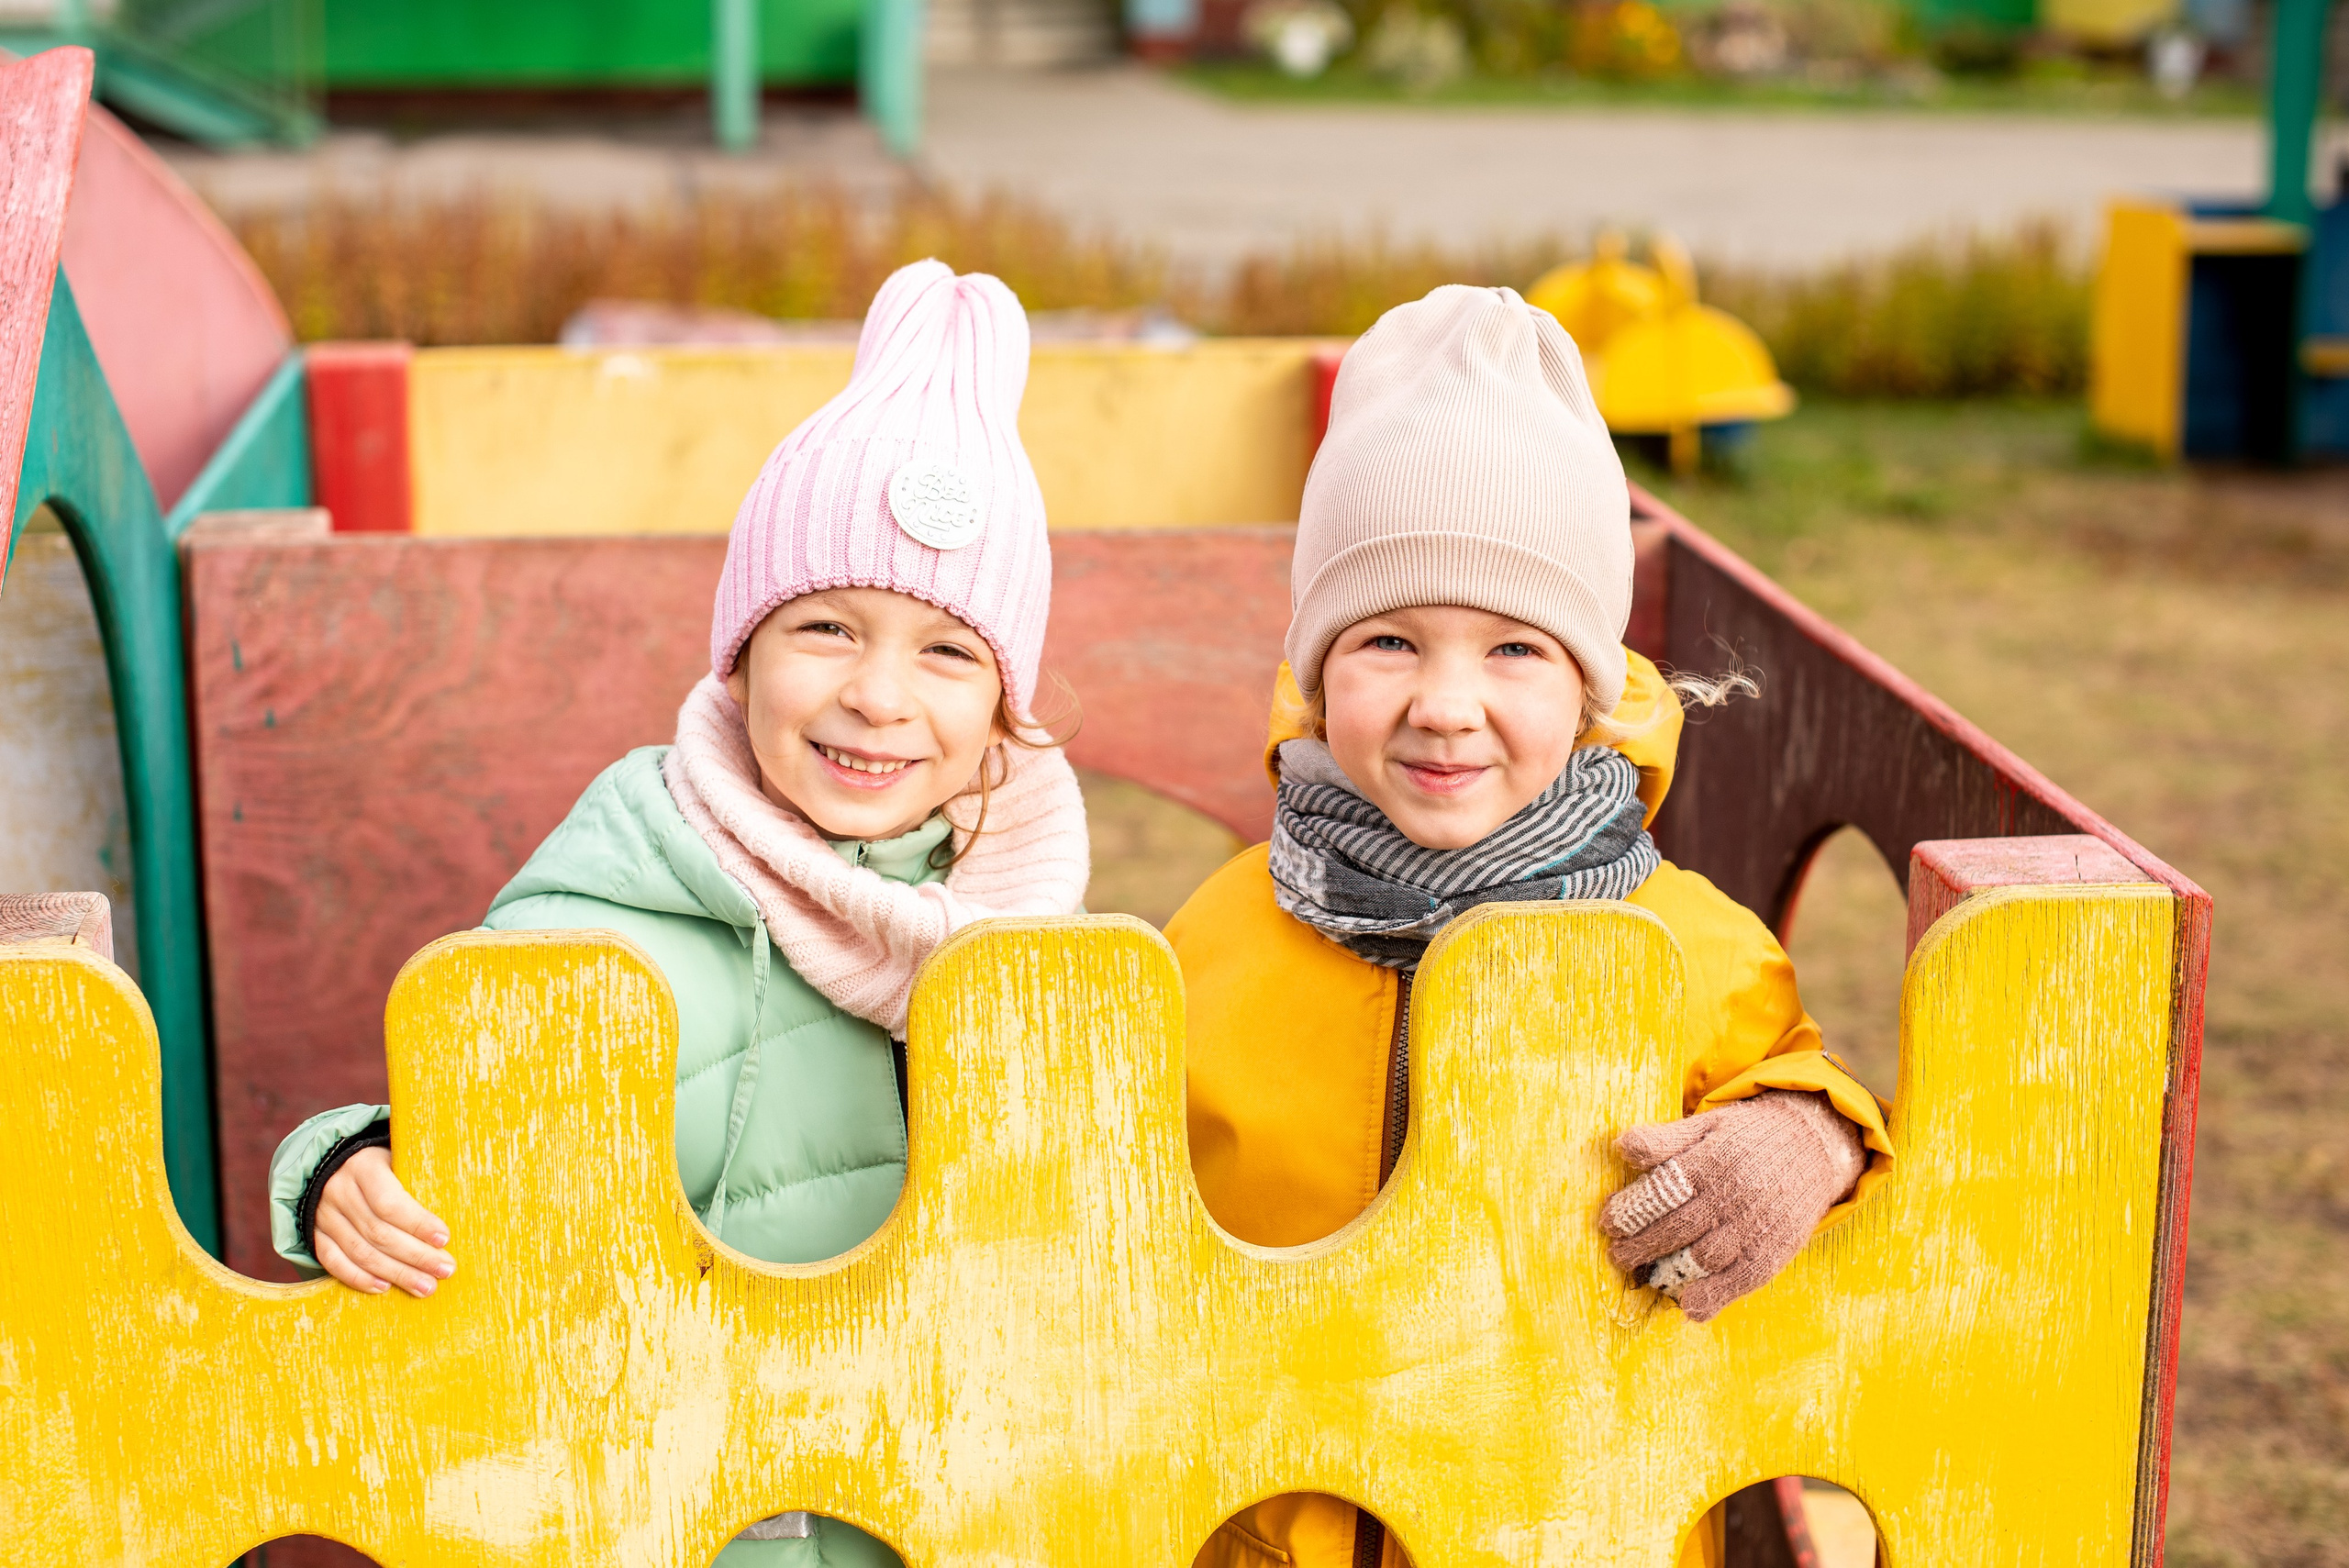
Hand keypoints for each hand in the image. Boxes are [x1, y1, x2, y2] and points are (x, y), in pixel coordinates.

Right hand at [313, 1147, 454, 1297]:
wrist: (332, 1164)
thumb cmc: (383, 1164)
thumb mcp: (399, 1158)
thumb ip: (418, 1178)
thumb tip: (459, 1206)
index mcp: (363, 1167)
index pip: (389, 1202)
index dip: (417, 1223)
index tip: (445, 1239)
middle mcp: (339, 1191)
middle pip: (378, 1232)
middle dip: (415, 1256)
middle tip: (445, 1270)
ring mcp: (323, 1215)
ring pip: (360, 1251)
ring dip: (395, 1273)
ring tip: (425, 1286)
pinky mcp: (315, 1234)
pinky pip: (333, 1261)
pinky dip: (359, 1278)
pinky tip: (384, 1288)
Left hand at [1598, 1089, 1863, 1322]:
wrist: (1815, 1146)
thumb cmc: (1747, 1137)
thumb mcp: (1708, 1125)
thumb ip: (1666, 1138)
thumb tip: (1623, 1147)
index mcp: (1712, 1161)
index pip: (1662, 1190)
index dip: (1631, 1209)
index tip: (1607, 1222)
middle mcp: (1733, 1196)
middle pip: (1677, 1227)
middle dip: (1640, 1244)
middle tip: (1617, 1254)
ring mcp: (1755, 1227)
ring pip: (1704, 1257)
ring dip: (1667, 1271)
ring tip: (1642, 1275)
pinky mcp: (1773, 1252)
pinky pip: (1739, 1281)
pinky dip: (1713, 1297)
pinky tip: (1687, 1305)